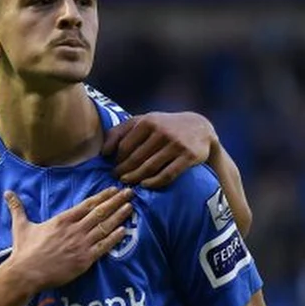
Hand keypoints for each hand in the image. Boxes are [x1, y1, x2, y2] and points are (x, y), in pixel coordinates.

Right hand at [3, 187, 132, 292]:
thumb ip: (17, 208)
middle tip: (130, 193)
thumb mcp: (21, 225)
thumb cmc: (24, 250)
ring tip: (131, 207)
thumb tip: (7, 193)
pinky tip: (125, 230)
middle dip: (116, 202)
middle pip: (100, 212)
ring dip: (119, 216)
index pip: (88, 205)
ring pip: (105, 227)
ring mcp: (81, 244)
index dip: (103, 196)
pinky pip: (104, 247)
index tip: (114, 190)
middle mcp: (75, 229)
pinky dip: (115, 238)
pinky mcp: (84, 260)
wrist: (26, 273)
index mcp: (63, 220)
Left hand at [102, 112, 216, 188]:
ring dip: (135, 178)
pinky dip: (154, 183)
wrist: (201, 128)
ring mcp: (176, 144)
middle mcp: (162, 131)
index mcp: (148, 121)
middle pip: (136, 158)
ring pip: (150, 167)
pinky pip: (167, 174)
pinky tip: (145, 185)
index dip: (117, 159)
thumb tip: (103, 151)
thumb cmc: (166, 126)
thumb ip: (122, 131)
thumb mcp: (145, 121)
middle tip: (118, 179)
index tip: (113, 168)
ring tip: (128, 183)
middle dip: (123, 171)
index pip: (125, 146)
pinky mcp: (188, 156)